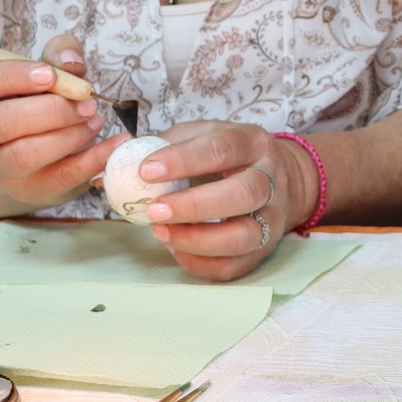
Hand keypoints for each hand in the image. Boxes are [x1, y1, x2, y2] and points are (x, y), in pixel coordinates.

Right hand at [0, 33, 122, 209]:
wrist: (44, 152)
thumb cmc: (43, 100)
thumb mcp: (50, 69)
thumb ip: (59, 54)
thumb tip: (71, 61)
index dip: (11, 75)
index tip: (49, 75)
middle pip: (1, 122)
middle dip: (51, 110)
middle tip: (87, 104)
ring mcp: (1, 167)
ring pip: (24, 155)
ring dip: (68, 136)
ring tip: (95, 121)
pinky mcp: (32, 188)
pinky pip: (62, 176)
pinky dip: (95, 158)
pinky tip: (116, 142)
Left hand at [135, 121, 317, 280]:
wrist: (283, 180)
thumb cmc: (229, 157)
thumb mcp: (205, 135)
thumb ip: (168, 145)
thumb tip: (117, 162)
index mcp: (253, 143)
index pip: (223, 148)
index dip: (184, 160)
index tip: (145, 171)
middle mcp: (271, 180)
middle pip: (243, 194)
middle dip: (194, 206)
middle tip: (154, 210)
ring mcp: (272, 217)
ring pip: (243, 236)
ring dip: (196, 239)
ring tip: (160, 232)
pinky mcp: (264, 249)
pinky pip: (234, 266)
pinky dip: (200, 263)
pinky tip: (175, 248)